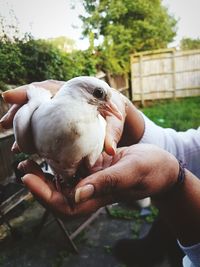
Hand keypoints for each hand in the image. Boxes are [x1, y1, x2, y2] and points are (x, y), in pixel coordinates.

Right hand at [0, 80, 143, 153]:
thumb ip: (112, 133)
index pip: (48, 87)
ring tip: (15, 145)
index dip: (27, 92)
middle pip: (36, 102)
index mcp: (75, 92)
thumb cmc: (117, 113)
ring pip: (37, 117)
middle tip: (3, 124)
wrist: (118, 117)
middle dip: (18, 111)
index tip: (8, 97)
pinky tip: (28, 150)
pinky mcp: (61, 125)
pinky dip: (35, 138)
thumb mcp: (116, 120)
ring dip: (23, 129)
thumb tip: (109, 150)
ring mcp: (60, 113)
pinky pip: (44, 129)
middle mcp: (64, 101)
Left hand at [18, 144, 178, 217]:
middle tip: (23, 165)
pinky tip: (51, 150)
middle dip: (37, 184)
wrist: (162, 166)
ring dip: (44, 173)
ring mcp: (92, 180)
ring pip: (62, 182)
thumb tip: (77, 193)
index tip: (28, 177)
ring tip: (29, 158)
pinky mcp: (95, 169)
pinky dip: (59, 161)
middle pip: (58, 195)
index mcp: (99, 197)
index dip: (43, 194)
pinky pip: (72, 169)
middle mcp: (91, 192)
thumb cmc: (151, 170)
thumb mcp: (131, 172)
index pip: (64, 205)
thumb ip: (107, 182)